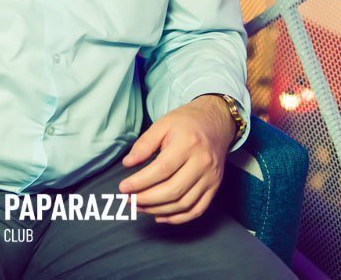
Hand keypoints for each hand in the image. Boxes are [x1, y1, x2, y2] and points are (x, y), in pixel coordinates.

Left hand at [117, 95, 236, 224]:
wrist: (216, 123)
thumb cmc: (186, 123)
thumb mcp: (162, 124)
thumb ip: (144, 144)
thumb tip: (128, 163)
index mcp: (188, 144)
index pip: (162, 169)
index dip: (140, 182)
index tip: (123, 188)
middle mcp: (202, 163)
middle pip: (173, 190)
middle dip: (147, 199)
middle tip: (129, 200)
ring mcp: (211, 177)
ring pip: (184, 204)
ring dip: (159, 210)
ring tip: (140, 207)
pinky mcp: (215, 187)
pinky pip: (197, 209)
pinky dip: (178, 218)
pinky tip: (160, 216)